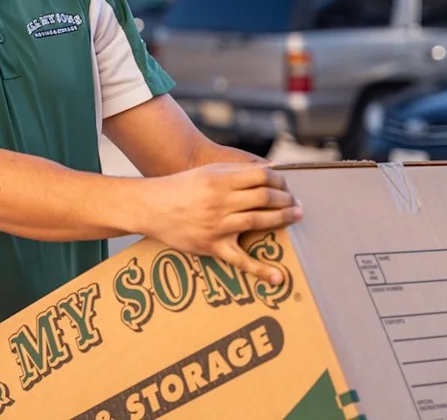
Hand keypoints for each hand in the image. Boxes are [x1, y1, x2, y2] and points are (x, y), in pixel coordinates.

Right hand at [134, 162, 301, 285]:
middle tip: (295, 203)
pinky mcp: (212, 246)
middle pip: (265, 197)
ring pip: (259, 221)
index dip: (280, 181)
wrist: (150, 206)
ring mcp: (217, 224)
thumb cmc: (180, 187)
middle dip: (286, 200)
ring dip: (282, 218)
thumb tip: (269, 169)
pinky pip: (240, 261)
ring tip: (295, 216)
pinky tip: (277, 277)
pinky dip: (260, 270)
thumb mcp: (207, 172)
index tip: (286, 187)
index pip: (262, 177)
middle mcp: (221, 201)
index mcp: (220, 180)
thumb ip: (236, 171)